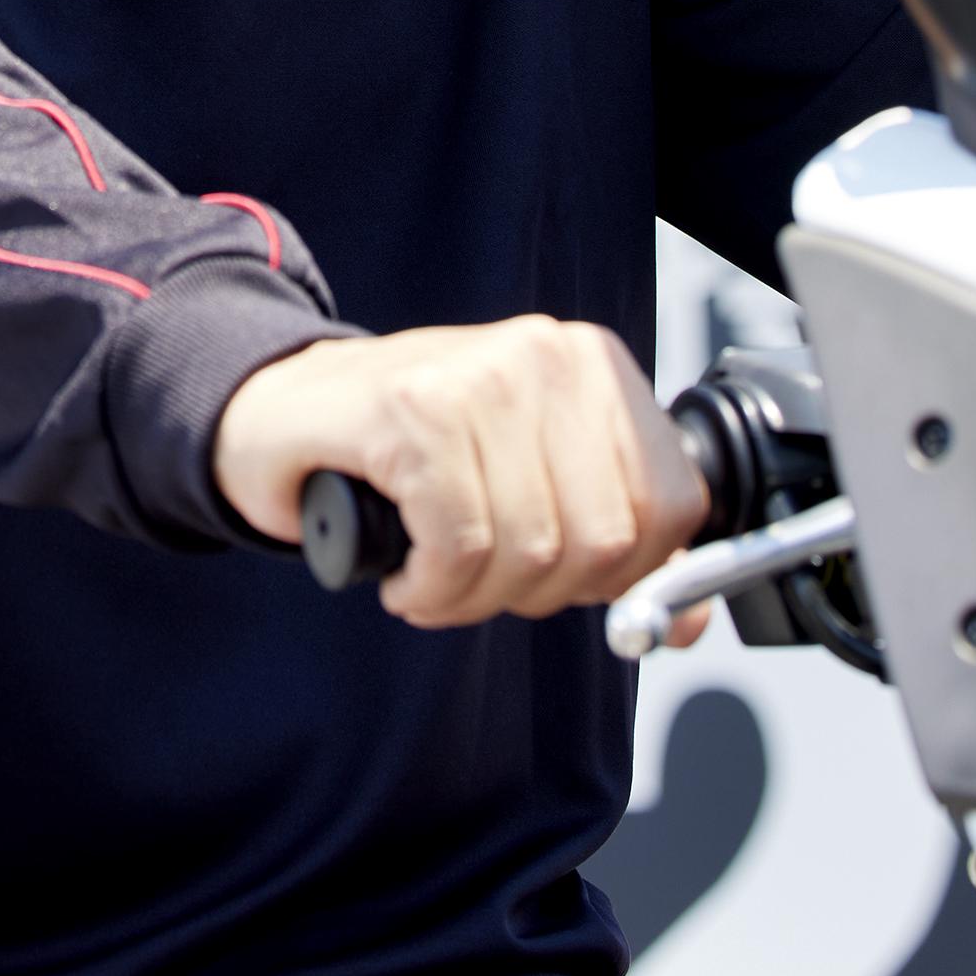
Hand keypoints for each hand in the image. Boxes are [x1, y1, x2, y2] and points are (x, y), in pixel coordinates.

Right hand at [214, 318, 713, 630]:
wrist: (287, 410)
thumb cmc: (413, 450)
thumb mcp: (533, 481)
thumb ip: (619, 546)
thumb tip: (688, 621)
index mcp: (594, 365)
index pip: (672, 506)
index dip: (620, 574)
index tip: (560, 578)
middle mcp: (546, 355)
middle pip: (603, 540)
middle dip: (541, 594)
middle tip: (482, 583)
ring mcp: (479, 375)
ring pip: (531, 550)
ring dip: (474, 600)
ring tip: (437, 579)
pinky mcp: (410, 411)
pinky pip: (458, 545)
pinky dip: (432, 589)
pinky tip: (407, 577)